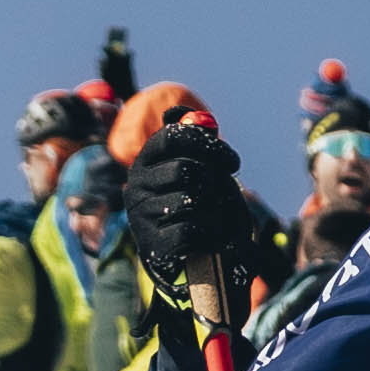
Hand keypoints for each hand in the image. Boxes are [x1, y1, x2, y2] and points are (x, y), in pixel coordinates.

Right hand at [112, 120, 257, 293]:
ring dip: (213, 212)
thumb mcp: (199, 170)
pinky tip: (208, 239)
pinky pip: (191, 231)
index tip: (233, 162)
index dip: (207, 144)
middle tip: (223, 195)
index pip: (171, 137)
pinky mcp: (151, 246)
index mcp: (146, 161)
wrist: (188, 259)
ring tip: (213, 220)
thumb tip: (181, 111)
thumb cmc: (197, 207)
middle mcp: (136, 186)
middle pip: (184, 170)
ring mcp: (140, 216)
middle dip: (213, 183)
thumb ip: (195, 141)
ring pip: (190, 201)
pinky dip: (210, 236)